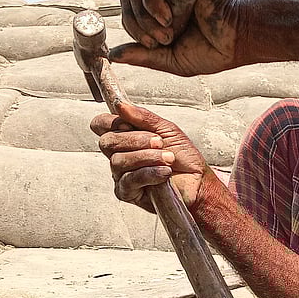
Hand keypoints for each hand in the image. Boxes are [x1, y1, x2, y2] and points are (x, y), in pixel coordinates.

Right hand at [91, 101, 214, 209]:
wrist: (197, 181)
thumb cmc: (183, 156)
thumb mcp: (166, 129)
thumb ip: (143, 117)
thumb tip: (120, 104)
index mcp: (126, 137)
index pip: (101, 125)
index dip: (111, 122)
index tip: (130, 124)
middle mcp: (119, 154)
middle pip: (107, 142)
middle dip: (135, 140)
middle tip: (159, 142)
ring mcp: (121, 174)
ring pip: (118, 161)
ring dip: (147, 157)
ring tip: (168, 158)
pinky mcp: (127, 192)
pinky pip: (129, 180)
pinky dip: (149, 172)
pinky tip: (164, 172)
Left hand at [115, 0, 246, 75]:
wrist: (240, 39)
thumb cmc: (212, 50)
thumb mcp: (171, 60)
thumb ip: (143, 56)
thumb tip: (112, 55)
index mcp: (158, 13)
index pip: (128, 13)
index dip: (134, 30)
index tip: (154, 45)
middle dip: (137, 25)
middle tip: (161, 40)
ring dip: (145, 16)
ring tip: (169, 30)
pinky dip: (152, 1)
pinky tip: (168, 16)